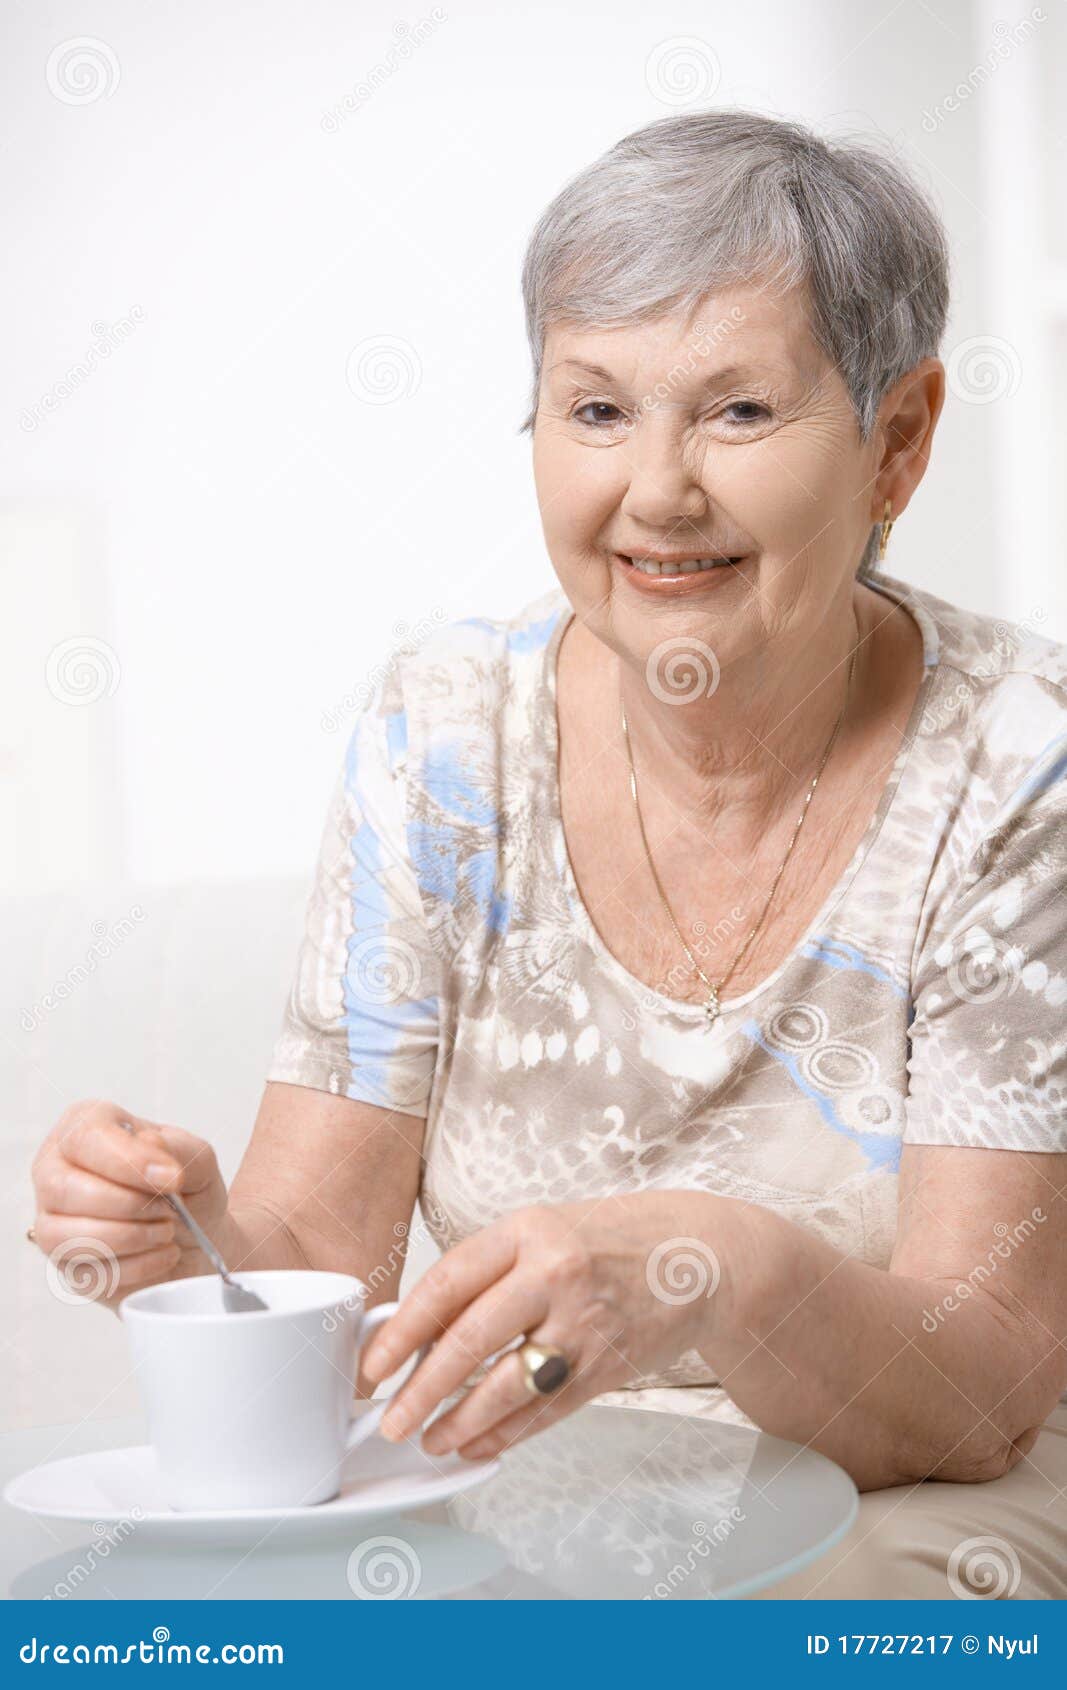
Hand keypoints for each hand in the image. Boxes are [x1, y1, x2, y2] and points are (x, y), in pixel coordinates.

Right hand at [31, 1098, 229, 1306]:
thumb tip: (150, 1146)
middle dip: (128, 1204)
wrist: (199, 1235)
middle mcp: (56, 1171)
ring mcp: (53, 1221)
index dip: (128, 1161)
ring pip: (63, 1235)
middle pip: (62, 1188)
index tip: (172, 1179)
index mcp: (84, 1129)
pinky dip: (137, 1266)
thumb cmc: (187, 1187)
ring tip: (167, 1230)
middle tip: (171, 1209)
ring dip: (130, 1237)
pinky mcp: (67, 1266)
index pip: (85, 1137)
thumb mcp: (197, 1158)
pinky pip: (86, 1272)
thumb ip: (177, 1148)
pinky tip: (163, 1254)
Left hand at [359, 1191, 722, 1460]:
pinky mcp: (607, 1367)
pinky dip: (505, 1434)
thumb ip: (489, 1272)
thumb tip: (421, 1330)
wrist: (698, 1256)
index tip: (372, 1363)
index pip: (448, 1283)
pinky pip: (545, 1411)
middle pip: (469, 1340)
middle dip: (420, 1388)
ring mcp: (584, 1324)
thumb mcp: (543, 1230)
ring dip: (459, 1421)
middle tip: (389, 1418)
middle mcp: (554, 1275)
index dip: (401, 1330)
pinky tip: (476, 1444)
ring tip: (430, 1438)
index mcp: (527, 1232)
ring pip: (506, 1386)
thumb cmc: (611, 1241)